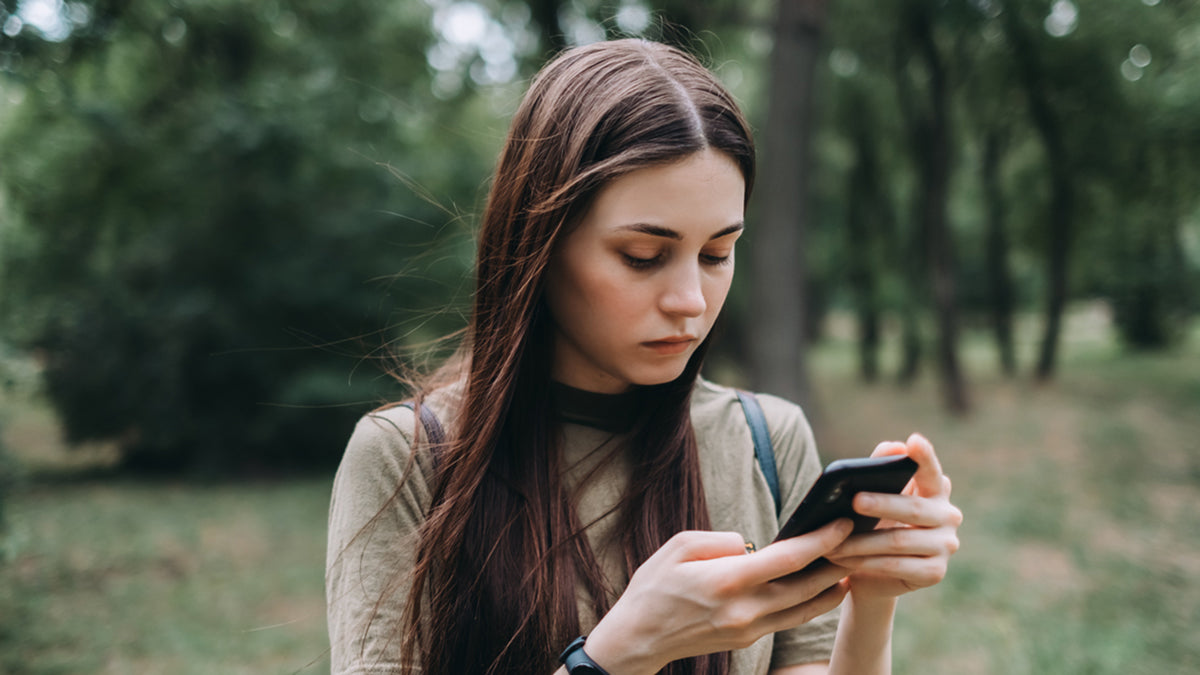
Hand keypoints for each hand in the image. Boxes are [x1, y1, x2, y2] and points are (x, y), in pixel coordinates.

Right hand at [583, 519, 854, 674]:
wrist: (638, 638)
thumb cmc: (654, 586)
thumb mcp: (678, 547)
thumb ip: (721, 539)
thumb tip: (751, 543)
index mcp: (727, 581)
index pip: (787, 559)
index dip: (820, 540)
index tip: (841, 523)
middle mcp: (744, 609)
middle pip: (806, 586)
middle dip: (837, 561)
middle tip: (860, 539)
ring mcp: (748, 628)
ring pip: (804, 608)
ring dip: (831, 586)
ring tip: (851, 563)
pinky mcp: (748, 638)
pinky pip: (790, 619)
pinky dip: (812, 602)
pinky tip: (825, 588)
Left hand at [826, 433, 962, 600]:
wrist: (873, 575)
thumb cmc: (874, 526)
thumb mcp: (873, 498)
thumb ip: (882, 470)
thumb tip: (892, 447)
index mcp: (936, 491)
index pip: (931, 471)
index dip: (925, 456)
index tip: (914, 440)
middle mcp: (949, 516)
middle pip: (914, 508)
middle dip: (882, 503)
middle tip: (855, 501)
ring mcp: (946, 546)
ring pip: (898, 540)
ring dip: (860, 541)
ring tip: (831, 541)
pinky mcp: (935, 573)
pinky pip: (895, 565)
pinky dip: (865, 561)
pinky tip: (842, 559)